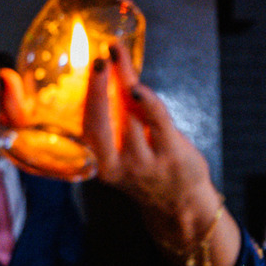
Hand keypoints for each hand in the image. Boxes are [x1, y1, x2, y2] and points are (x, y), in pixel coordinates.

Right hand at [82, 45, 232, 265]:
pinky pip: (157, 121)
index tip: (89, 65)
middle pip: (99, 122)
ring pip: (129, 117)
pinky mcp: (170, 155)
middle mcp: (117, 165)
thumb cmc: (149, 169)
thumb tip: (111, 74)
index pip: (87, 125)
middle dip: (97, 89)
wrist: (179, 205)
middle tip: (98, 60)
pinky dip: (147, 102)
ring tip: (121, 60)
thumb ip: (116, 122)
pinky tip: (138, 87)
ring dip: (126, 84)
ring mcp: (144, 162)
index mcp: (100, 163)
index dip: (87, 95)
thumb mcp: (124, 152)